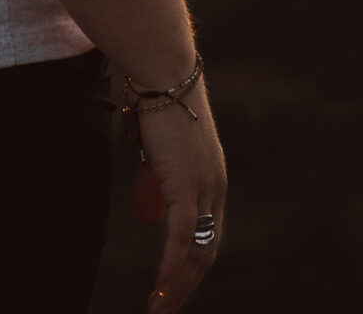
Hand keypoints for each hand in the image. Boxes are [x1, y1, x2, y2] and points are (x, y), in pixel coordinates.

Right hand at [131, 91, 226, 310]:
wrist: (161, 72)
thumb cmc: (154, 102)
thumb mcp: (154, 153)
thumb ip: (153, 186)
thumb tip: (146, 219)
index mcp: (211, 180)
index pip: (207, 235)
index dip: (192, 264)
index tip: (176, 288)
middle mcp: (215, 189)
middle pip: (206, 251)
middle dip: (187, 285)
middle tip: (166, 308)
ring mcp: (205, 188)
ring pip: (196, 252)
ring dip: (178, 286)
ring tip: (159, 309)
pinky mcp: (187, 186)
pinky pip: (181, 239)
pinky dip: (171, 269)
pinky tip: (161, 289)